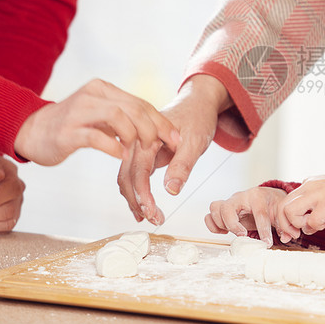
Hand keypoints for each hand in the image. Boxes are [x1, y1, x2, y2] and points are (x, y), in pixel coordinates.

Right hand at [14, 78, 175, 165]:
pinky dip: (113, 146)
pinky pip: (96, 137)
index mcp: (103, 90)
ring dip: (135, 135)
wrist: (30, 131)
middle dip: (154, 129)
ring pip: (118, 117)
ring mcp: (79, 112)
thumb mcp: (100, 116)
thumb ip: (123, 118)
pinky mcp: (67, 131)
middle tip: (162, 147)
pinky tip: (121, 156)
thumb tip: (155, 130)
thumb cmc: (72, 126)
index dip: (161, 121)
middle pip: (134, 108)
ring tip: (140, 151)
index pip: (140, 103)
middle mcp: (92, 95)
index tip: (176, 138)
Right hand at [116, 75, 230, 224]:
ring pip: (127, 177)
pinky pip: (135, 173)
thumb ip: (183, 164)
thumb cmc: (198, 118)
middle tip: (153, 221)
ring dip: (136, 199)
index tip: (151, 214)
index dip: (142, 195)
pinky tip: (146, 205)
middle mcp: (138, 141)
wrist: (197, 102)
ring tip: (150, 217)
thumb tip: (171, 190)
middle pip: (126, 176)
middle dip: (137, 201)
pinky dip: (138, 191)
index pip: (138, 171)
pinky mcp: (144, 153)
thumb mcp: (195, 141)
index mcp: (147, 137)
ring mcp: (139, 147)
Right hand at [205, 187, 287, 244]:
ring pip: (215, 208)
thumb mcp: (280, 212)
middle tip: (243, 235)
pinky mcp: (222, 209)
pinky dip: (213, 225)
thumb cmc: (272, 204)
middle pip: (227, 207)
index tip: (266, 243)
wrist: (265, 197)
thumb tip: (287, 237)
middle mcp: (240, 197)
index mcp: (258, 196)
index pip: (259, 213)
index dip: (263, 230)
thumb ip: (284, 225)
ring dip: (222, 224)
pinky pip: (209, 215)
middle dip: (233, 224)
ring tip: (234, 232)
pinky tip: (224, 232)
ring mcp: (230, 201)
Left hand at [275, 171, 324, 241]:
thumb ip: (314, 205)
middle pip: (282, 206)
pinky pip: (311, 222)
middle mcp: (309, 186)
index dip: (284, 219)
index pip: (285, 201)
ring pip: (289, 212)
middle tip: (295, 234)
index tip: (291, 232)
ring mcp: (317, 194)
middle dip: (285, 225)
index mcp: (309, 183)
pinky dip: (317, 227)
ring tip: (315, 224)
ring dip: (299, 224)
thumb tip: (306, 227)